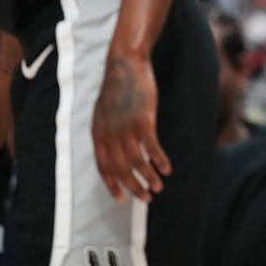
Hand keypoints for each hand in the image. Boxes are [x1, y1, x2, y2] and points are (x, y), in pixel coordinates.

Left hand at [91, 53, 169, 202]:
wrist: (125, 66)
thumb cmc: (117, 88)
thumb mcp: (104, 113)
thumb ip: (106, 132)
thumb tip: (112, 149)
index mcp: (98, 134)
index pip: (103, 168)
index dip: (113, 185)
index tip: (122, 199)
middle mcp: (110, 135)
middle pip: (121, 170)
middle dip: (134, 187)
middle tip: (146, 198)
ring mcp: (126, 129)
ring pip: (137, 162)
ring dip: (149, 178)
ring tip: (158, 187)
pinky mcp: (143, 121)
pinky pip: (152, 148)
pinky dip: (160, 161)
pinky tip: (167, 169)